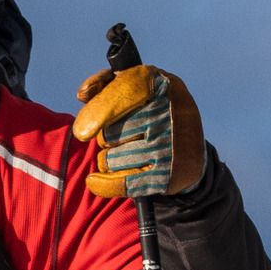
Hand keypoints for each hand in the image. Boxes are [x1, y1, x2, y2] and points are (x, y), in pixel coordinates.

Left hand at [69, 54, 203, 199]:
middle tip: (118, 137)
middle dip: (104, 138)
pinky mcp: (168, 176)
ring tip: (121, 153)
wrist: (189, 147)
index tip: (81, 132)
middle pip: (109, 134)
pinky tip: (94, 180)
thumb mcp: (135, 87)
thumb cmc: (150, 110)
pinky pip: (122, 184)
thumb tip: (83, 95)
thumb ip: (104, 84)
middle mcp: (169, 113)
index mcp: (161, 84)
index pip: (125, 93)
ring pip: (111, 160)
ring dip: (106, 160)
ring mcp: (170, 146)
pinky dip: (103, 184)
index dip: (98, 111)